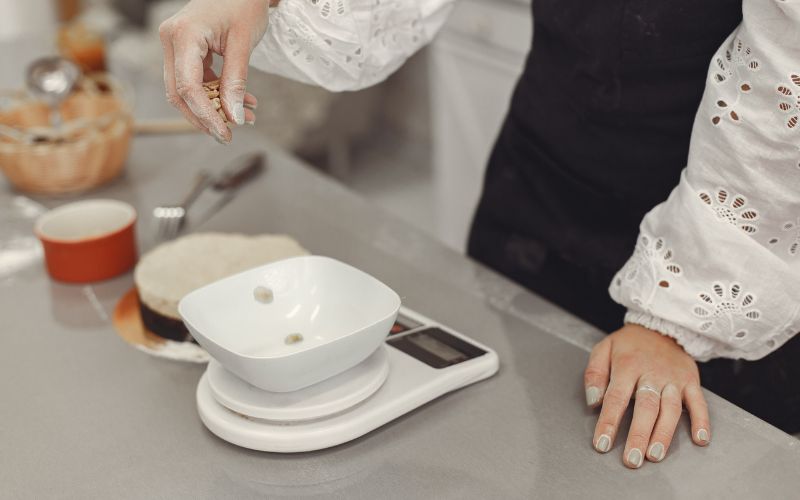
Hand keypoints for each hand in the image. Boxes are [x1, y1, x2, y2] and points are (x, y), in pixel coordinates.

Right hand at [159, 0, 268, 143]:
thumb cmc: (244, 4)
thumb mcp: (243, 44)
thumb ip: (236, 82)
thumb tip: (234, 118)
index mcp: (183, 35)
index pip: (187, 87)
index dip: (205, 115)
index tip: (225, 134)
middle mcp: (171, 40)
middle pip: (179, 93)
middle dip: (206, 117)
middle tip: (230, 135)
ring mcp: (174, 45)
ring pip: (186, 90)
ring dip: (214, 108)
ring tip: (246, 116)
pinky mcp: (183, 50)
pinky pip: (194, 80)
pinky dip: (216, 94)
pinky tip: (241, 101)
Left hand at [584, 324, 709, 467]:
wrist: (660, 326)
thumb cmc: (628, 344)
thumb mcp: (603, 349)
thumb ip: (595, 374)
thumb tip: (594, 402)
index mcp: (628, 366)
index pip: (616, 398)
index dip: (609, 422)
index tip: (602, 444)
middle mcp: (652, 374)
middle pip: (646, 407)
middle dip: (638, 435)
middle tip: (632, 459)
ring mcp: (674, 379)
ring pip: (671, 409)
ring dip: (664, 433)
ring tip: (655, 455)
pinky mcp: (691, 381)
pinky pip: (699, 402)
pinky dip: (701, 421)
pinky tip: (699, 439)